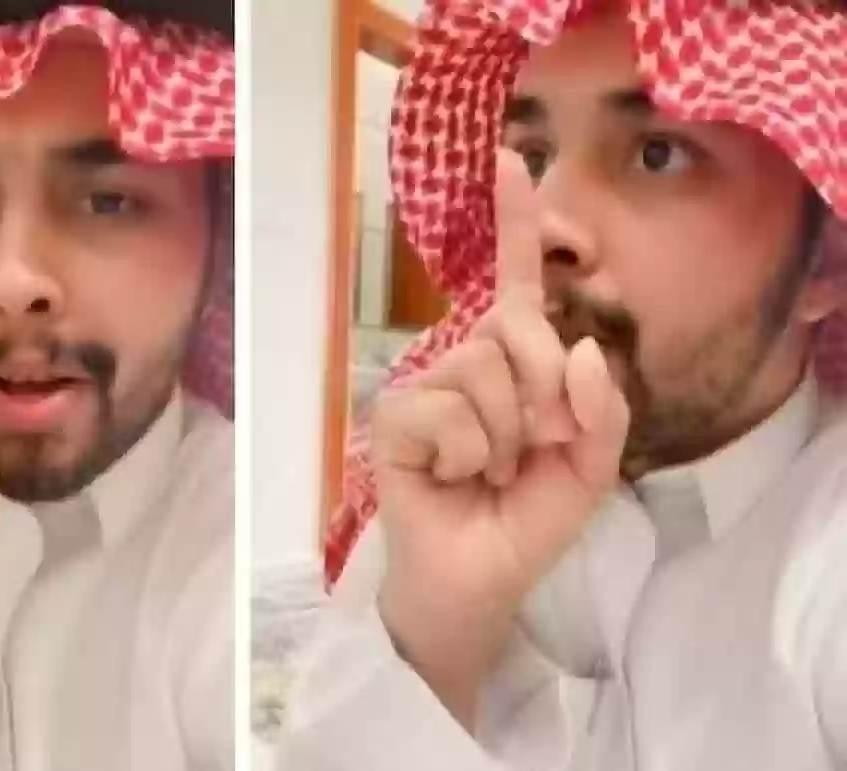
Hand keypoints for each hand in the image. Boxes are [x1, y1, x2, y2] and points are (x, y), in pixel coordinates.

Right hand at [372, 151, 629, 725]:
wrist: (478, 580)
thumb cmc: (527, 521)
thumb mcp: (591, 469)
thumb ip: (602, 411)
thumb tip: (581, 349)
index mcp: (515, 365)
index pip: (517, 285)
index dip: (516, 222)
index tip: (510, 158)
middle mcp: (468, 361)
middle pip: (517, 331)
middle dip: (544, 400)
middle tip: (530, 452)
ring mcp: (428, 386)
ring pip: (484, 373)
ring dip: (506, 439)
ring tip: (487, 472)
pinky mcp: (397, 416)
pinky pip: (447, 411)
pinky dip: (467, 454)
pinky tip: (451, 476)